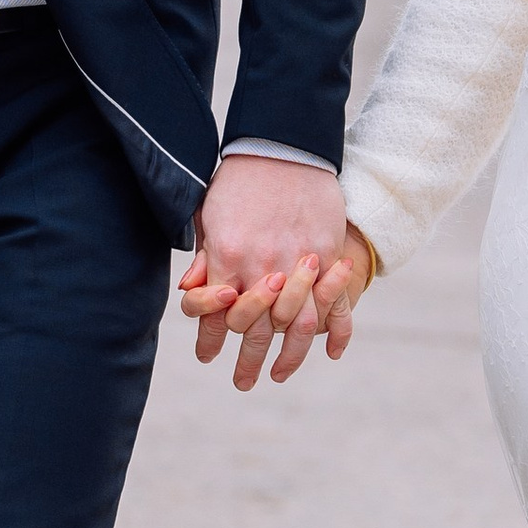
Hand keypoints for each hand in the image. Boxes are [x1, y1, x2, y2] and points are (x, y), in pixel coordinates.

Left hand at [180, 157, 369, 389]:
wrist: (282, 145)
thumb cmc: (240, 179)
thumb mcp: (210, 215)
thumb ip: (204, 256)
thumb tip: (191, 288)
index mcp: (227, 257)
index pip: (215, 314)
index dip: (209, 339)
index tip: (206, 357)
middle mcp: (261, 267)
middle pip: (252, 330)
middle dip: (245, 361)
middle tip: (242, 383)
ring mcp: (298, 264)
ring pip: (294, 326)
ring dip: (287, 358)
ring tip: (278, 376)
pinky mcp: (326, 255)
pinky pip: (334, 303)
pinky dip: (335, 332)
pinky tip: (329, 353)